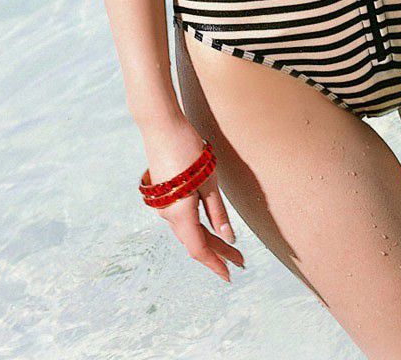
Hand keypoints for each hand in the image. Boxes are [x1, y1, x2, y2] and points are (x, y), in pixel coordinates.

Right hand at [140, 118, 245, 282]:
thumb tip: (228, 238)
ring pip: (189, 229)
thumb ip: (218, 212)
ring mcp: (164, 204)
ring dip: (209, 238)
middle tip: (240, 261)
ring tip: (230, 245)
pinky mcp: (164, 193)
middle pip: (195, 240)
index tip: (231, 275)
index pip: (200, 249)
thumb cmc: (188, 150)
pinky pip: (182, 217)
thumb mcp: (209, 181)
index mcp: (180, 214)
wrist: (160, 125)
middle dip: (217, 252)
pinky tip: (210, 225)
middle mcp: (168, 213)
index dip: (216, 263)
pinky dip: (198, 225)